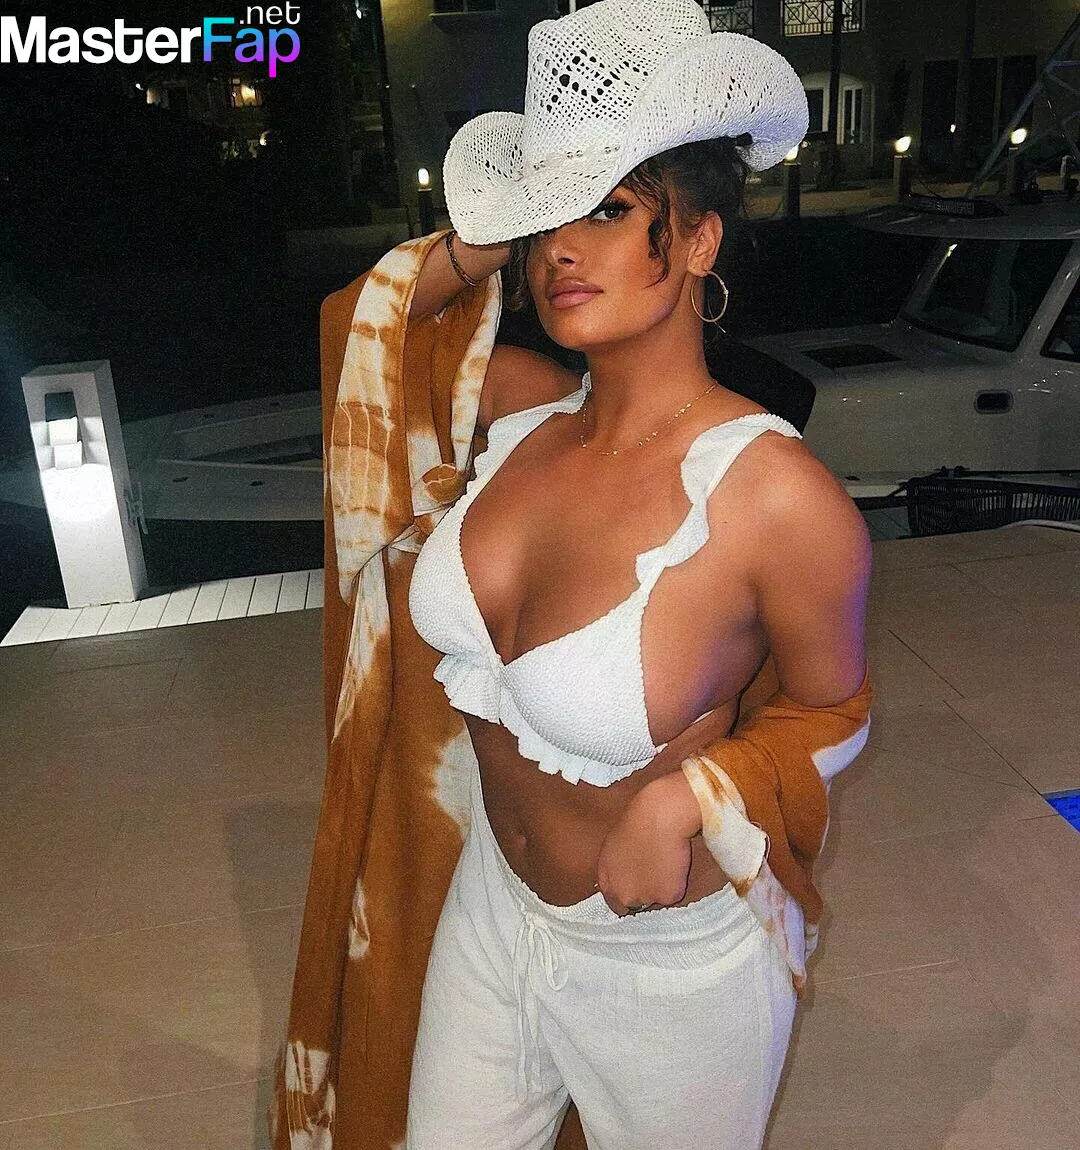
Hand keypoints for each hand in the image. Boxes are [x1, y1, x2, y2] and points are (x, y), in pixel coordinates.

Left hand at [595, 774, 697, 916]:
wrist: (660, 816)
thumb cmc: (637, 821)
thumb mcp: (614, 847)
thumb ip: (617, 868)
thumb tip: (624, 877)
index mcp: (607, 880)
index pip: (615, 903)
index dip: (627, 895)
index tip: (638, 887)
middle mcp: (622, 894)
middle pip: (634, 906)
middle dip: (643, 895)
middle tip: (654, 874)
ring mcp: (645, 898)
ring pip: (655, 901)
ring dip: (660, 889)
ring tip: (665, 864)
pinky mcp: (667, 896)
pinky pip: (673, 896)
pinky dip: (675, 884)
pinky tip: (675, 865)